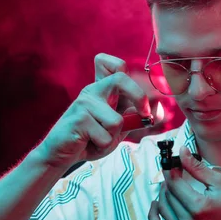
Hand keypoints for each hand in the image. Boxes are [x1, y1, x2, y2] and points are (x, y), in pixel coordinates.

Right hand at [35, 54, 150, 170]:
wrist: (62, 154)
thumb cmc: (91, 139)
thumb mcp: (119, 129)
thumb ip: (136, 119)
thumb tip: (158, 109)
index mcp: (103, 90)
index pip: (115, 65)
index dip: (133, 74)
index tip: (143, 100)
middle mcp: (93, 91)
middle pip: (121, 78)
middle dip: (138, 96)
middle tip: (144, 115)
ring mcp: (84, 103)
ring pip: (117, 120)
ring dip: (112, 137)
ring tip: (98, 139)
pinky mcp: (78, 118)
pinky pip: (105, 136)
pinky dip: (102, 146)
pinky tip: (88, 143)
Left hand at [148, 146, 220, 219]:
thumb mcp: (219, 183)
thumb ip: (197, 168)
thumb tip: (182, 151)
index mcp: (199, 207)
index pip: (174, 183)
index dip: (170, 170)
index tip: (172, 162)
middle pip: (167, 195)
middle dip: (169, 180)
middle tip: (175, 172)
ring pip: (162, 209)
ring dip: (163, 194)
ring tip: (171, 186)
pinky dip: (153, 216)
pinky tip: (156, 204)